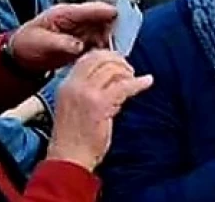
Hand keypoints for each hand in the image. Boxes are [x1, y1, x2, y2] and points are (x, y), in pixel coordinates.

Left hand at [8, 2, 117, 71]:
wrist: (19, 57)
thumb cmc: (27, 45)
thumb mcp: (42, 43)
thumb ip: (62, 43)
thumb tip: (79, 46)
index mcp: (65, 14)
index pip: (91, 9)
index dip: (107, 12)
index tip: (121, 17)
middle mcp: (75, 20)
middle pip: (101, 20)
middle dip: (114, 29)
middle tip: (124, 41)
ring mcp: (78, 32)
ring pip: (102, 33)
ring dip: (110, 41)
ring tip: (118, 53)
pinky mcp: (79, 44)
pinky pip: (97, 44)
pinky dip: (104, 50)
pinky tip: (108, 59)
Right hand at [46, 50, 152, 170]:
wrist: (68, 159)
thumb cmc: (73, 139)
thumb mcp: (73, 107)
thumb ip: (87, 90)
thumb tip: (111, 79)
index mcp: (66, 85)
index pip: (87, 58)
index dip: (106, 56)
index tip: (117, 61)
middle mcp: (74, 85)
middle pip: (100, 58)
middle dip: (118, 60)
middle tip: (129, 70)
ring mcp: (86, 93)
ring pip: (112, 69)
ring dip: (127, 72)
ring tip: (135, 80)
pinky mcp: (99, 104)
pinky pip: (123, 87)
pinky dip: (138, 83)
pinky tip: (147, 82)